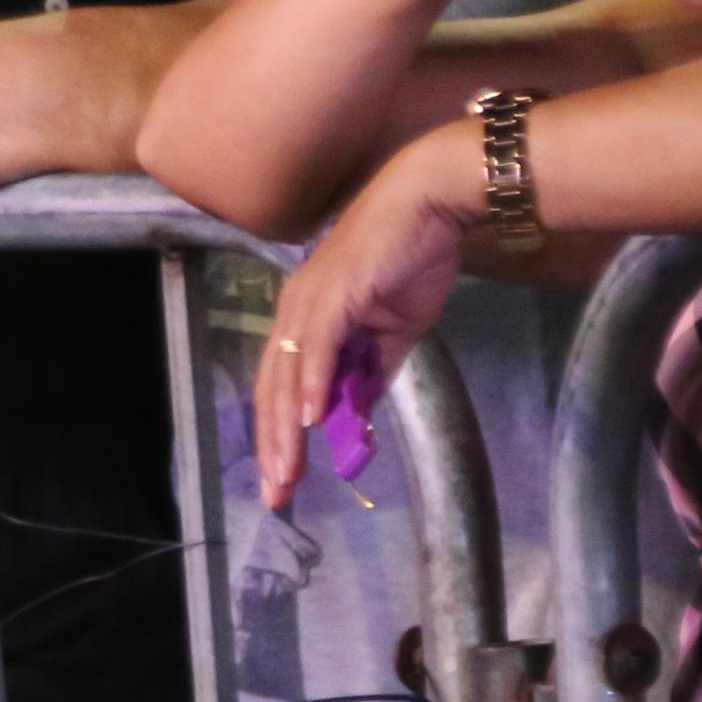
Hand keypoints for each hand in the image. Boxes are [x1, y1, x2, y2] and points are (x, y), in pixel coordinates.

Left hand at [249, 136, 475, 506]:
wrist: (429, 207)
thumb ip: (372, 371)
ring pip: (286, 374)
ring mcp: (308, 300)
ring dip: (285, 428)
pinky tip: (309, 418)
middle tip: (277, 494)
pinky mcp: (332, 292)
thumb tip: (358, 413)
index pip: (282, 387)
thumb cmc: (409, 260)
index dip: (280, 436)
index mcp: (305, 320)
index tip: (285, 481)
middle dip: (274, 445)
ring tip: (287, 471)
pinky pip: (316, 345)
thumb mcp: (393, 334)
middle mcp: (295, 311)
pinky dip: (310, 382)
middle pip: (273, 389)